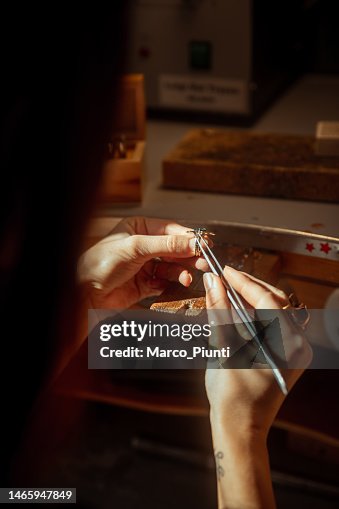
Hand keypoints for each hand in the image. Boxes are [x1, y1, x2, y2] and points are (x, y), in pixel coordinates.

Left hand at [78, 216, 206, 308]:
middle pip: (174, 249)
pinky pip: (165, 282)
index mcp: (138, 228)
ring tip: (188, 277)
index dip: (188, 237)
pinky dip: (172, 284)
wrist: (85, 294)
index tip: (204, 244)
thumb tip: (193, 241)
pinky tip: (177, 284)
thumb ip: (167, 244)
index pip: (170, 230)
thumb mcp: (136, 247)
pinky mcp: (145, 285)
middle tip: (203, 262)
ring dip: (182, 272)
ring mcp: (144, 266)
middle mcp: (143, 246)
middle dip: (188, 256)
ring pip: (172, 267)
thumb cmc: (100, 264)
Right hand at [203, 266, 312, 436]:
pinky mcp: (283, 354)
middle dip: (249, 287)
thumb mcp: (224, 348)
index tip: (224, 270)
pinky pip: (270, 325)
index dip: (244, 282)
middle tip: (224, 277)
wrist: (239, 429)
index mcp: (288, 344)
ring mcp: (292, 350)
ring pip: (273, 311)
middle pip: (275, 302)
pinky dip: (253, 314)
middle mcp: (297, 345)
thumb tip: (212, 282)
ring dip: (250, 298)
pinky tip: (235, 309)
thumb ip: (219, 312)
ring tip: (227, 289)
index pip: (268, 300)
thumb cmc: (232, 396)